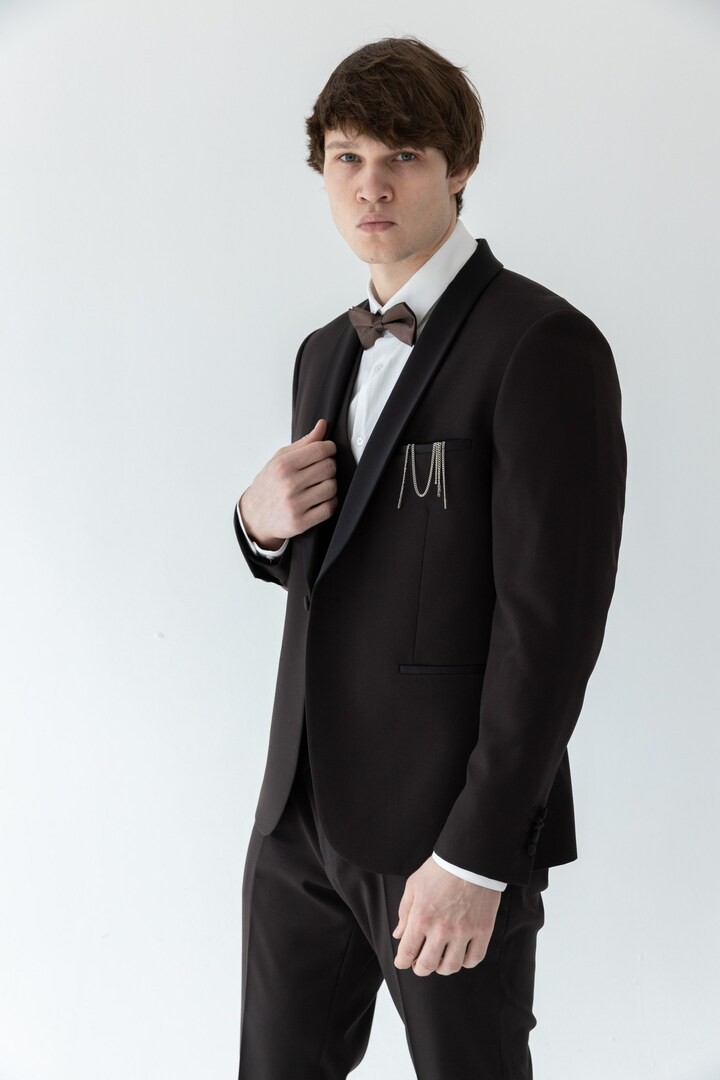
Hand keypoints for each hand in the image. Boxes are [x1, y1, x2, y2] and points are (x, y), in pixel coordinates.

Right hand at [239, 419, 337, 549]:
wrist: (254, 516)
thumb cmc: (269, 484)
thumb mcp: (280, 459)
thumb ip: (304, 443)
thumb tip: (323, 425)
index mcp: (283, 465)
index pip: (320, 450)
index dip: (329, 448)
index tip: (327, 452)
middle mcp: (289, 484)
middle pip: (329, 467)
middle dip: (329, 467)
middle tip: (321, 470)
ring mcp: (295, 504)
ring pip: (332, 487)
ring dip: (329, 485)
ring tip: (319, 485)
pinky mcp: (301, 522)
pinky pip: (329, 508)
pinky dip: (329, 503)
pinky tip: (320, 500)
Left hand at [392, 856, 501, 976]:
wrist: (470, 859)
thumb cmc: (440, 870)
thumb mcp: (414, 886)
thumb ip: (404, 912)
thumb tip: (399, 934)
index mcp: (421, 917)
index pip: (407, 953)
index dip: (402, 962)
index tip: (403, 962)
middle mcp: (441, 929)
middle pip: (428, 965)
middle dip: (420, 968)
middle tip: (421, 964)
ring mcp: (463, 932)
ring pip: (451, 967)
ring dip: (442, 967)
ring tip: (441, 960)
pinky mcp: (482, 931)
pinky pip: (474, 959)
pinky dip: (465, 962)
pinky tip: (461, 954)